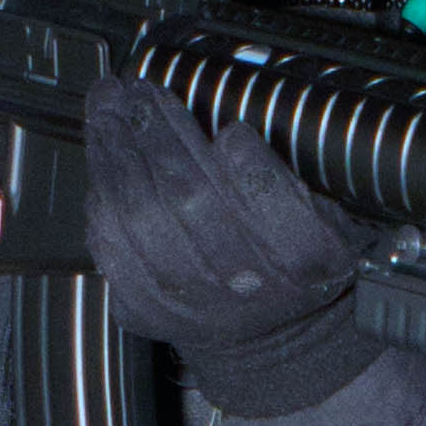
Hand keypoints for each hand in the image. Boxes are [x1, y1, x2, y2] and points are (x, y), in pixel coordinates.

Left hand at [82, 73, 376, 414]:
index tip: (233, 133)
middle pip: (190, 200)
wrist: (264, 333)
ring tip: (108, 108)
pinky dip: (100, 196)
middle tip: (137, 92)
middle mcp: (244, 288)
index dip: (248, 167)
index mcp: (304, 258)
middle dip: (156, 133)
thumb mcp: (325, 215)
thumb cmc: (288, 260)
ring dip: (116, 153)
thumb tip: (229, 141)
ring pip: (139, 216)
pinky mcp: (147, 311)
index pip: (270, 203)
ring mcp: (188, 305)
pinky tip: (102, 158)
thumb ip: (287, 177)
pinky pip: (110, 245)